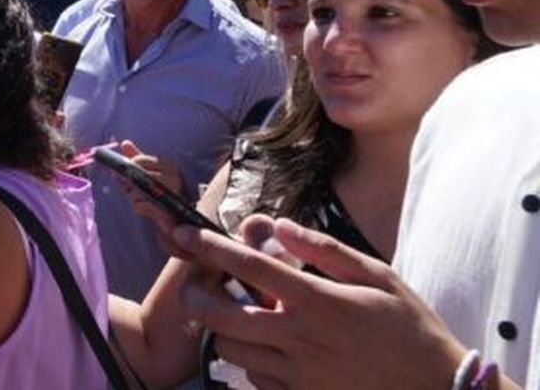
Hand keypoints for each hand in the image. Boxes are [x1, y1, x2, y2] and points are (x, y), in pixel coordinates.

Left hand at [115, 140, 187, 255]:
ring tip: (140, 199)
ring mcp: (172, 195)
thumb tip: (125, 143)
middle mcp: (175, 178)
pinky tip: (144, 208)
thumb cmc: (162, 194)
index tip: (121, 174)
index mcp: (171, 166)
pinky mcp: (167, 212)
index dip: (127, 167)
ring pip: (138, 190)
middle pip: (138, 174)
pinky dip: (138, 207)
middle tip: (128, 188)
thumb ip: (139, 158)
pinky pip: (142, 206)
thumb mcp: (151, 174)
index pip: (140, 160)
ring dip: (134, 196)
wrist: (180, 220)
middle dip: (129, 183)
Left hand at [175, 217, 467, 389]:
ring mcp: (300, 375)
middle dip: (197, 298)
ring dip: (224, 330)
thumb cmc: (410, 328)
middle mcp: (302, 339)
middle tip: (194, 286)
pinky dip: (249, 361)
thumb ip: (325, 250)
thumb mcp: (378, 277)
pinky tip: (264, 348)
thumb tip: (281, 225)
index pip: (252, 268)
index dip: (213, 248)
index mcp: (320, 302)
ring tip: (234, 315)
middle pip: (224, 317)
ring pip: (233, 351)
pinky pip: (255, 379)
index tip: (187, 232)